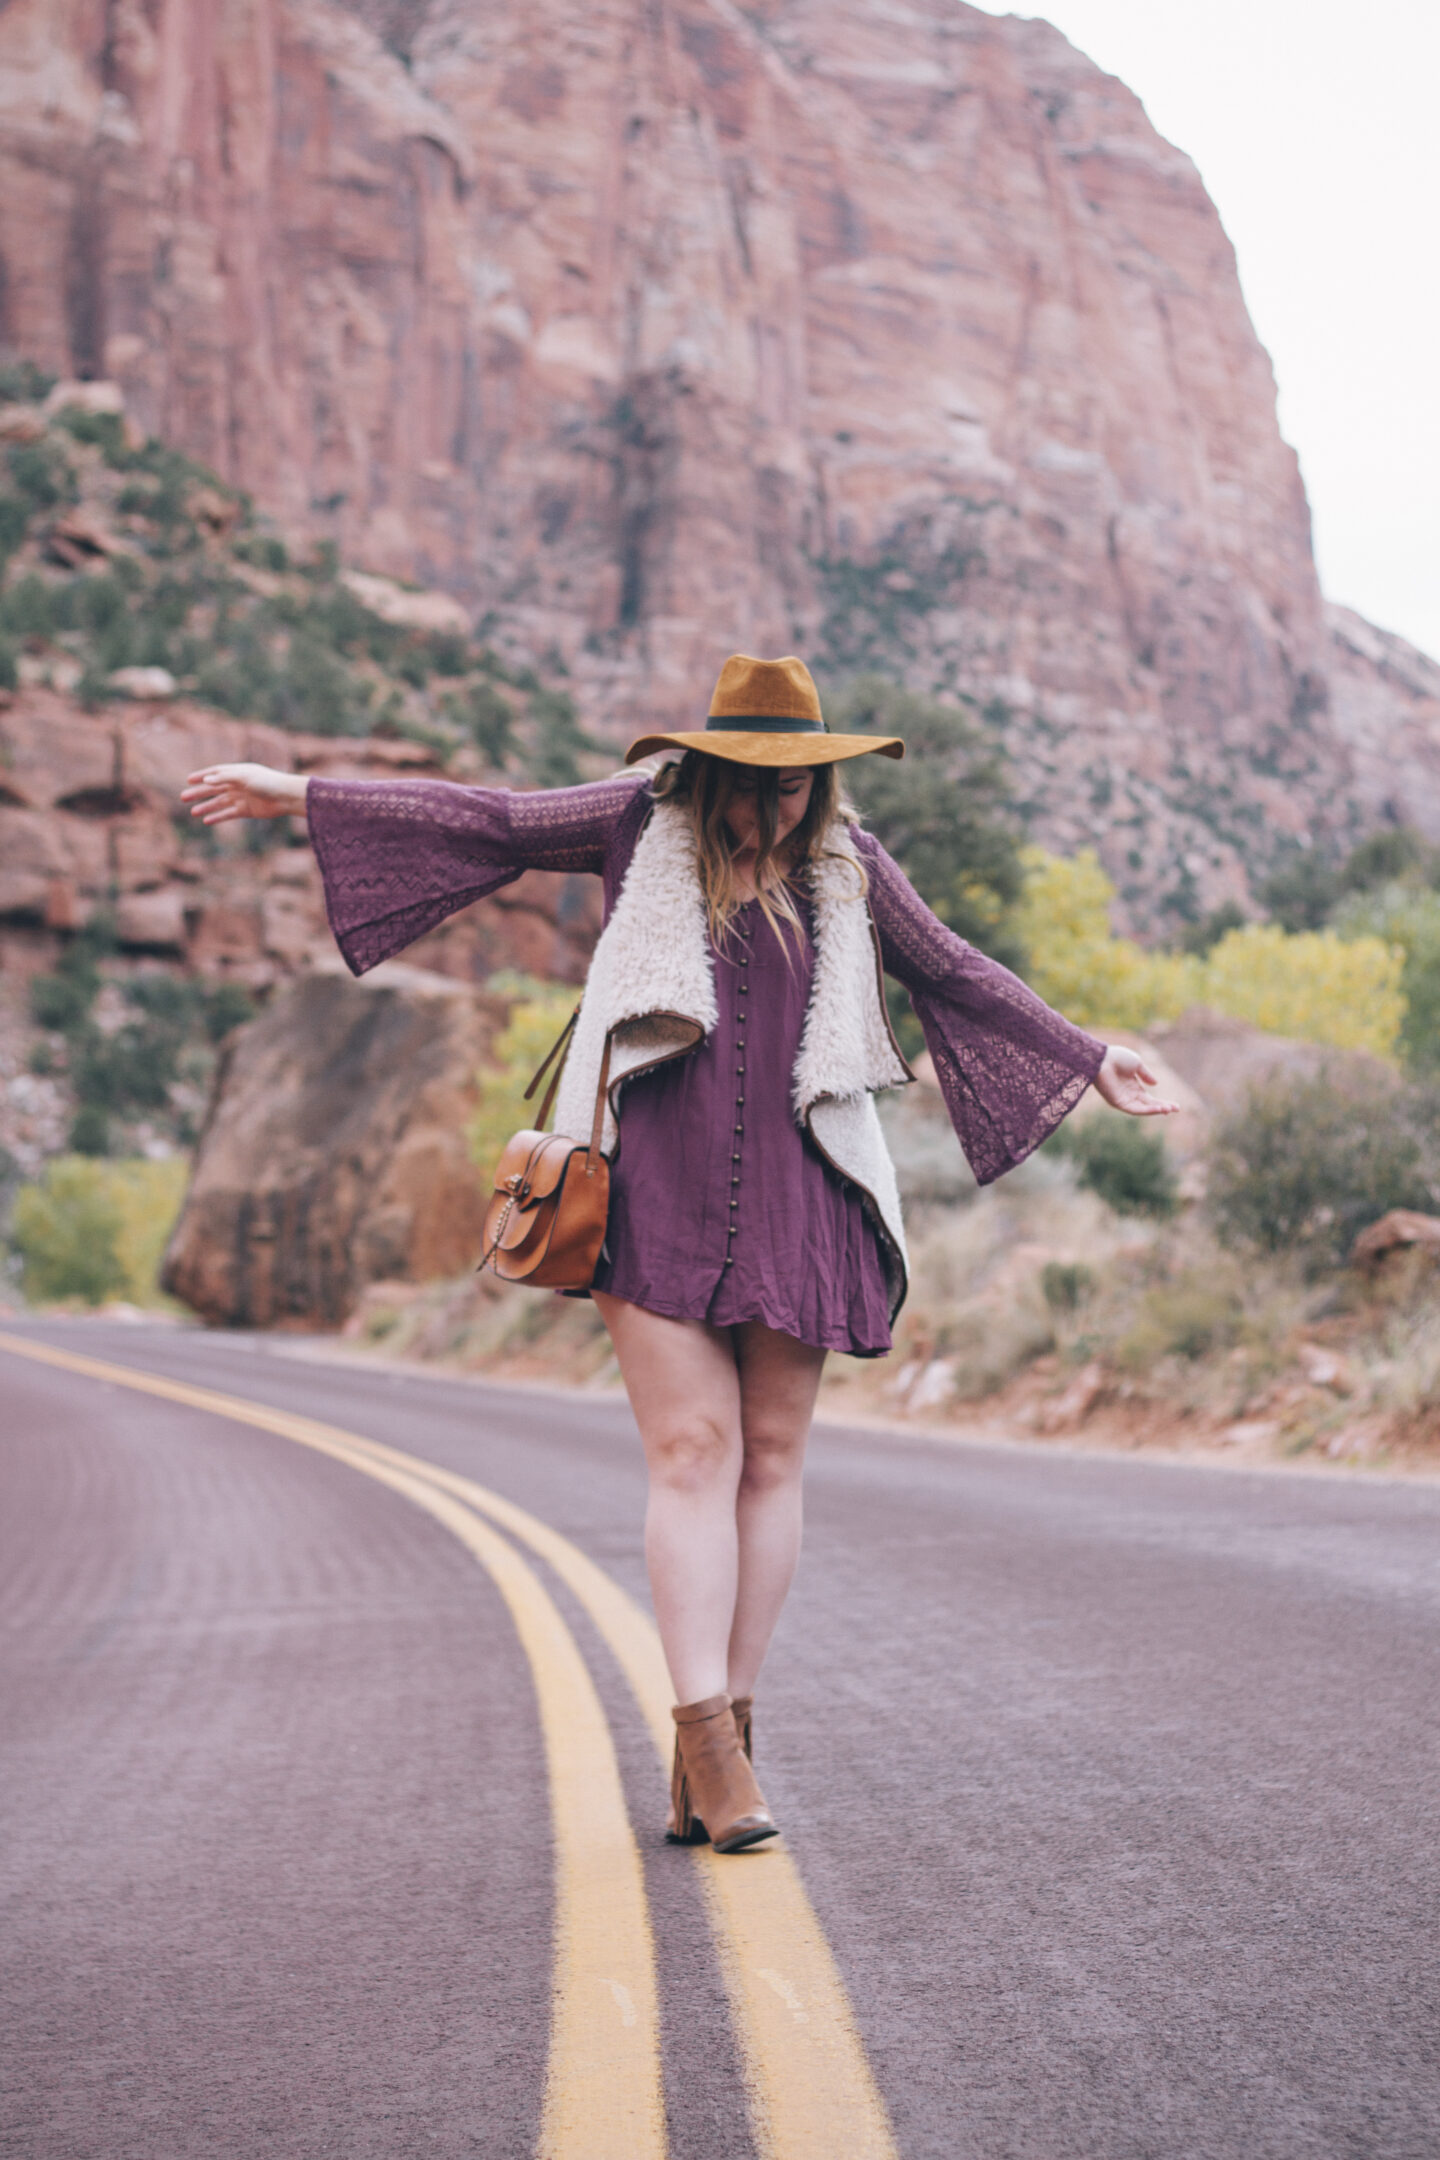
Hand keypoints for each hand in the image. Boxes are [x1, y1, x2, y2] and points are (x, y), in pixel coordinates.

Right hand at [180, 763, 308, 823]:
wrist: (286, 797)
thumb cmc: (267, 783)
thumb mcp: (244, 778)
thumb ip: (225, 778)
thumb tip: (205, 780)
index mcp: (237, 772)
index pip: (215, 773)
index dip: (201, 775)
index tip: (188, 780)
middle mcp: (238, 784)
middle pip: (214, 788)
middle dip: (199, 793)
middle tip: (183, 797)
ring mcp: (242, 798)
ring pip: (220, 802)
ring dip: (206, 807)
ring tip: (193, 812)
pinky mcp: (247, 810)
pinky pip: (229, 813)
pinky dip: (218, 817)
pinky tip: (207, 821)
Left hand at [1094, 1044, 1179, 1117]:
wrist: (1102, 1058)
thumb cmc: (1117, 1058)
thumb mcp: (1137, 1064)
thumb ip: (1146, 1074)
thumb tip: (1156, 1083)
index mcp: (1133, 1086)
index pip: (1150, 1098)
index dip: (1162, 1102)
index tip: (1176, 1105)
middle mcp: (1129, 1094)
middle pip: (1148, 1105)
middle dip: (1163, 1107)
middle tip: (1176, 1109)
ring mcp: (1123, 1099)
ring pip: (1143, 1109)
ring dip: (1156, 1110)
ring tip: (1169, 1109)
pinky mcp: (1118, 1102)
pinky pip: (1134, 1109)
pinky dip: (1146, 1110)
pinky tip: (1158, 1108)